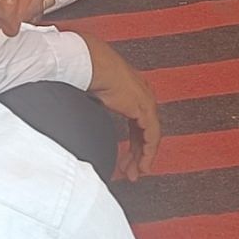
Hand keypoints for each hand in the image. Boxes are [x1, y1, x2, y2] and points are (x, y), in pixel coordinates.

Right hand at [79, 33, 161, 178]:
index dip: (134, 145)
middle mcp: (143, 97)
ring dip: (142, 158)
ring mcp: (146, 102)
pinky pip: (151, 137)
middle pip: (144, 134)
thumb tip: (86, 124)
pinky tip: (142, 165)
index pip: (138, 125)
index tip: (127, 159)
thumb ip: (97, 112)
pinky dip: (147, 153)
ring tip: (134, 174)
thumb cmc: (88, 74)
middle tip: (131, 172)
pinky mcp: (144, 108)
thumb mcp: (95, 99)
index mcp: (133, 94)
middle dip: (137, 155)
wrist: (90, 64)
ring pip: (150, 138)